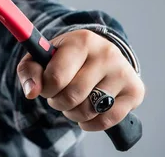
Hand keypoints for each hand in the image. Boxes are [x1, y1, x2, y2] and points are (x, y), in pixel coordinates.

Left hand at [16, 29, 144, 131]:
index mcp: (81, 40)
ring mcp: (123, 72)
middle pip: (72, 96)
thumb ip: (29, 71)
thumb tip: (31, 92)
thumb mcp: (42, 57)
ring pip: (89, 110)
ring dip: (73, 113)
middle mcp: (106, 53)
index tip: (47, 85)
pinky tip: (87, 113)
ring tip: (72, 101)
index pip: (56, 78)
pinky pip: (108, 120)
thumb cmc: (64, 58)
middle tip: (58, 95)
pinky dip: (91, 123)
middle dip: (58, 102)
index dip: (46, 89)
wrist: (98, 54)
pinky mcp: (135, 90)